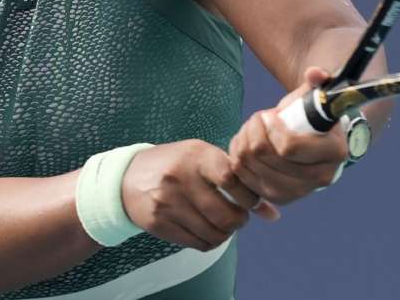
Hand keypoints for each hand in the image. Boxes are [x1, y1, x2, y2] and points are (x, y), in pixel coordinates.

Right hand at [121, 139, 277, 251]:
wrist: (127, 179)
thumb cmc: (175, 164)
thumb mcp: (203, 159)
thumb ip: (236, 179)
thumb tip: (272, 214)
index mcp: (195, 155)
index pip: (231, 179)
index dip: (249, 196)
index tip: (250, 200)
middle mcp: (180, 178)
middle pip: (226, 215)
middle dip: (240, 221)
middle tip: (239, 216)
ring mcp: (168, 203)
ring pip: (214, 234)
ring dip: (227, 233)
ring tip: (224, 223)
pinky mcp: (160, 223)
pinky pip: (198, 243)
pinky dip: (211, 241)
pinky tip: (208, 230)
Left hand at [228, 67, 349, 204]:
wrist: (313, 140)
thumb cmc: (313, 115)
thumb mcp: (316, 95)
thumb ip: (318, 81)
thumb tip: (315, 73)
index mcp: (335, 152)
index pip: (289, 147)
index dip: (272, 128)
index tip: (270, 115)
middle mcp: (321, 178)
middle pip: (265, 156)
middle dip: (254, 131)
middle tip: (258, 118)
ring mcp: (298, 192)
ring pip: (251, 166)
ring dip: (244, 141)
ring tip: (251, 129)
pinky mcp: (278, 197)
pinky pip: (244, 178)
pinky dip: (239, 157)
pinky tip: (245, 144)